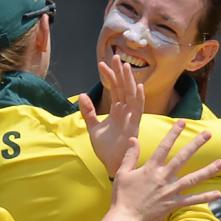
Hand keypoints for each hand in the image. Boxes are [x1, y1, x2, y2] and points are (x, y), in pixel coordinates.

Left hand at [80, 55, 144, 175]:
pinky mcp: (134, 125)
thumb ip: (88, 111)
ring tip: (125, 65)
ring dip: (129, 80)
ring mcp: (131, 117)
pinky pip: (138, 109)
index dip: (108, 76)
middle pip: (123, 87)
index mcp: (117, 110)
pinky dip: (139, 97)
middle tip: (114, 56)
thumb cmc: (106, 148)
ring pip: (131, 94)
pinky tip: (138, 85)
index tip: (101, 64)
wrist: (111, 164)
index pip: (114, 88)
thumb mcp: (93, 127)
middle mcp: (126, 111)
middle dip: (119, 72)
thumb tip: (82, 94)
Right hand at [110, 121, 220, 220]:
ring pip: (193, 179)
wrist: (126, 218)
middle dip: (196, 144)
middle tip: (208, 134)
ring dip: (208, 170)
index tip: (183, 123)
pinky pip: (192, 200)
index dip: (174, 133)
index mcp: (151, 169)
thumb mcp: (122, 173)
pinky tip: (218, 193)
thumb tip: (133, 139)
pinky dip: (205, 197)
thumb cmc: (122, 196)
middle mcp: (163, 177)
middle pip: (182, 158)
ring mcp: (170, 191)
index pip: (164, 147)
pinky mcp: (173, 204)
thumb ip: (130, 156)